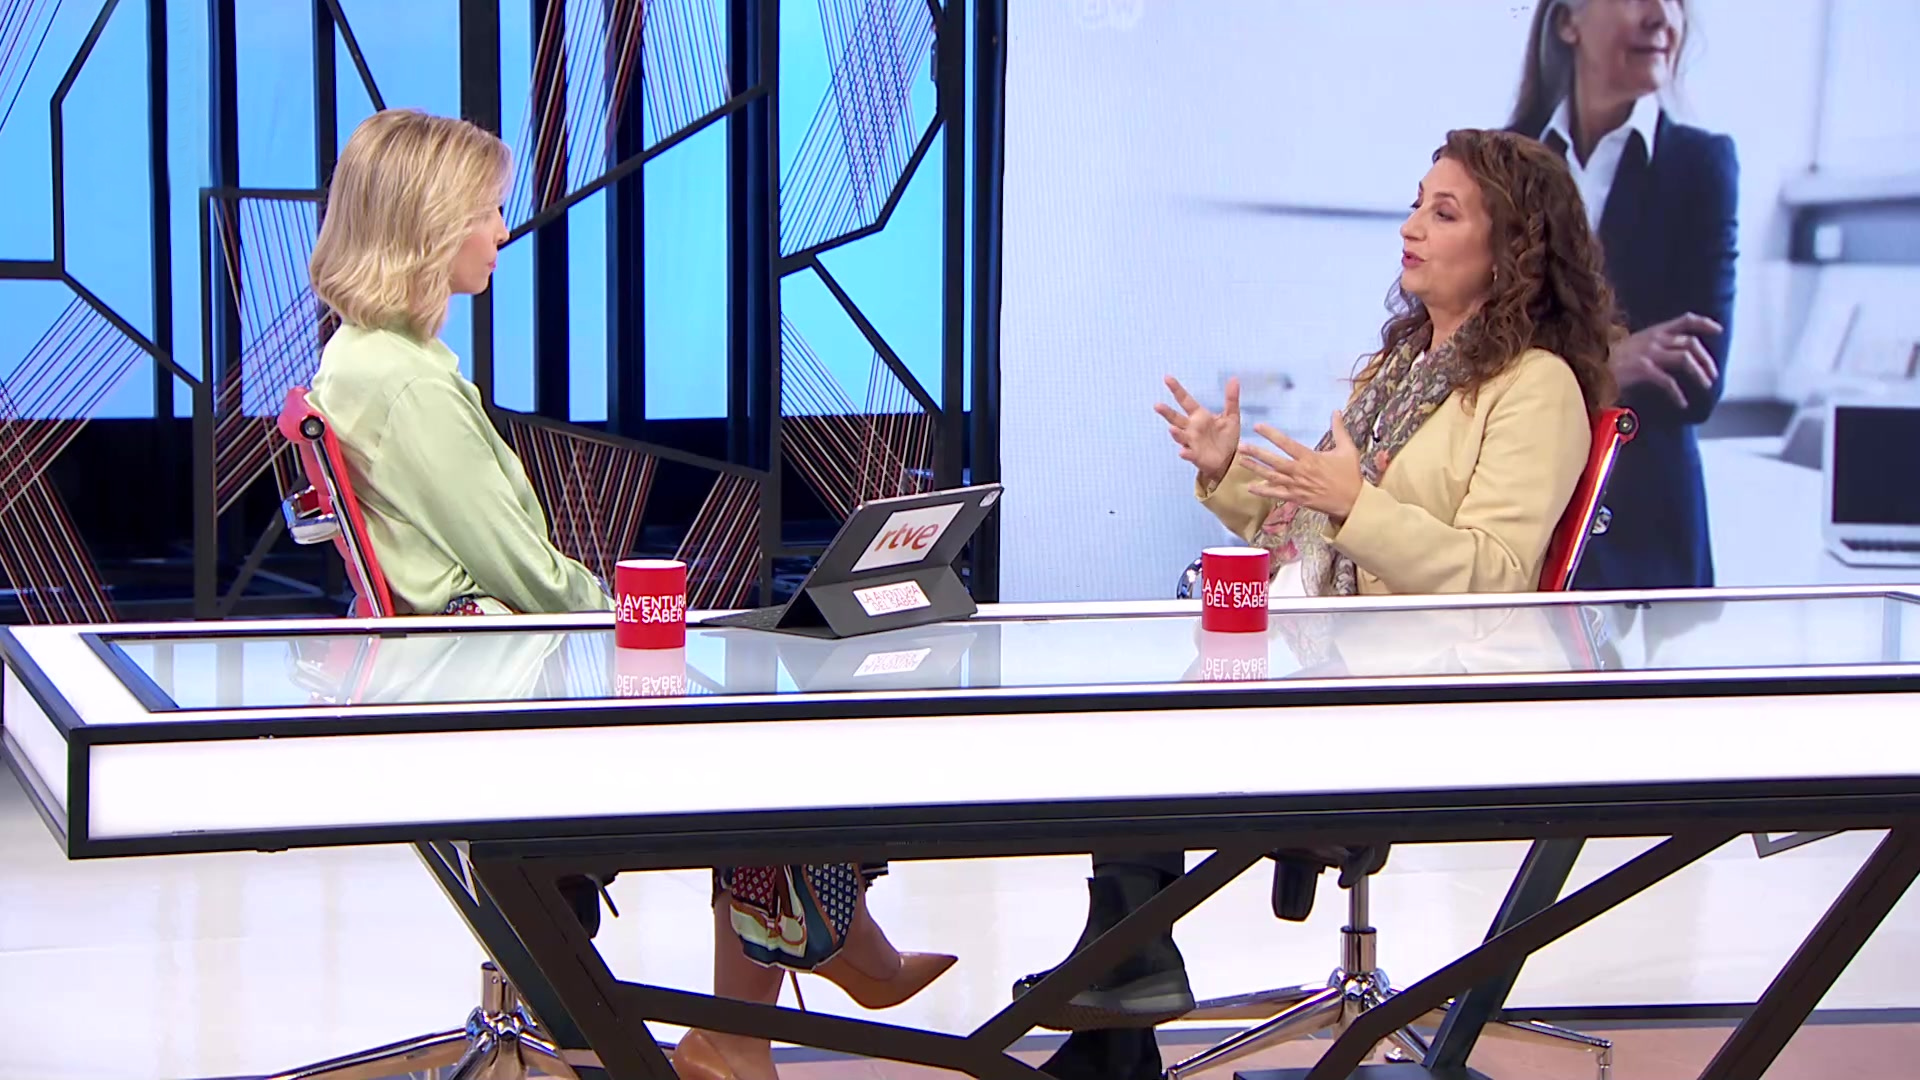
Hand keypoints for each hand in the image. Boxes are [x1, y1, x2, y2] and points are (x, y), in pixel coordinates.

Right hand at [1155, 375, 1240, 488]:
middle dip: (1166, 412)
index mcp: (1199, 416)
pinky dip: (1185, 453)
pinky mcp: (1196, 456)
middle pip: (1176, 418)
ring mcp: (1192, 443)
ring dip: (1175, 433)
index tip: (1167, 378)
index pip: (1185, 400)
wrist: (1230, 459)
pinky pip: (1189, 454)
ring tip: (1171, 429)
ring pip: (1180, 436)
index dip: (1176, 389)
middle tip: (1157, 405)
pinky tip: (1182, 452)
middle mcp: (1192, 428)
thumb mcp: (1231, 416)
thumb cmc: (1227, 437)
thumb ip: (1231, 399)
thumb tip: (1234, 378)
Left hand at [1238, 412, 1364, 521]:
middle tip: (1241, 446)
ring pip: (1272, 477)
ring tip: (1241, 461)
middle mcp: (1300, 472)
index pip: (1287, 444)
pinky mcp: (1296, 498)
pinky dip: (1263, 492)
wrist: (1352, 501)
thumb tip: (1336, 410)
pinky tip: (1250, 487)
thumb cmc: (1350, 474)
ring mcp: (1297, 486)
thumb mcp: (1347, 449)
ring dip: (1255, 469)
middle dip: (1257, 453)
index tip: (1258, 426)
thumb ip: (1339, 429)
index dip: (1271, 434)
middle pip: (1274, 461)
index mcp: (1310, 458)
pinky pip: (1276, 494)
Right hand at [1610, 313, 1721, 407]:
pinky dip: (1678, 393)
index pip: (1684, 321)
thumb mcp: (1633, 347)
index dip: (1703, 324)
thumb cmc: (1607, 361)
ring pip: (1685, 358)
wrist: (1586, 366)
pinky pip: (1668, 381)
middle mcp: (1653, 339)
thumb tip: (1672, 357)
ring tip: (1706, 386)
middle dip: (1706, 359)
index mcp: (1652, 332)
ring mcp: (1648, 353)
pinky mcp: (1642, 369)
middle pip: (1690, 343)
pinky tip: (1682, 403)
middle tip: (1712, 374)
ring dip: (1699, 373)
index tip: (1718, 330)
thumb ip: (1652, 348)